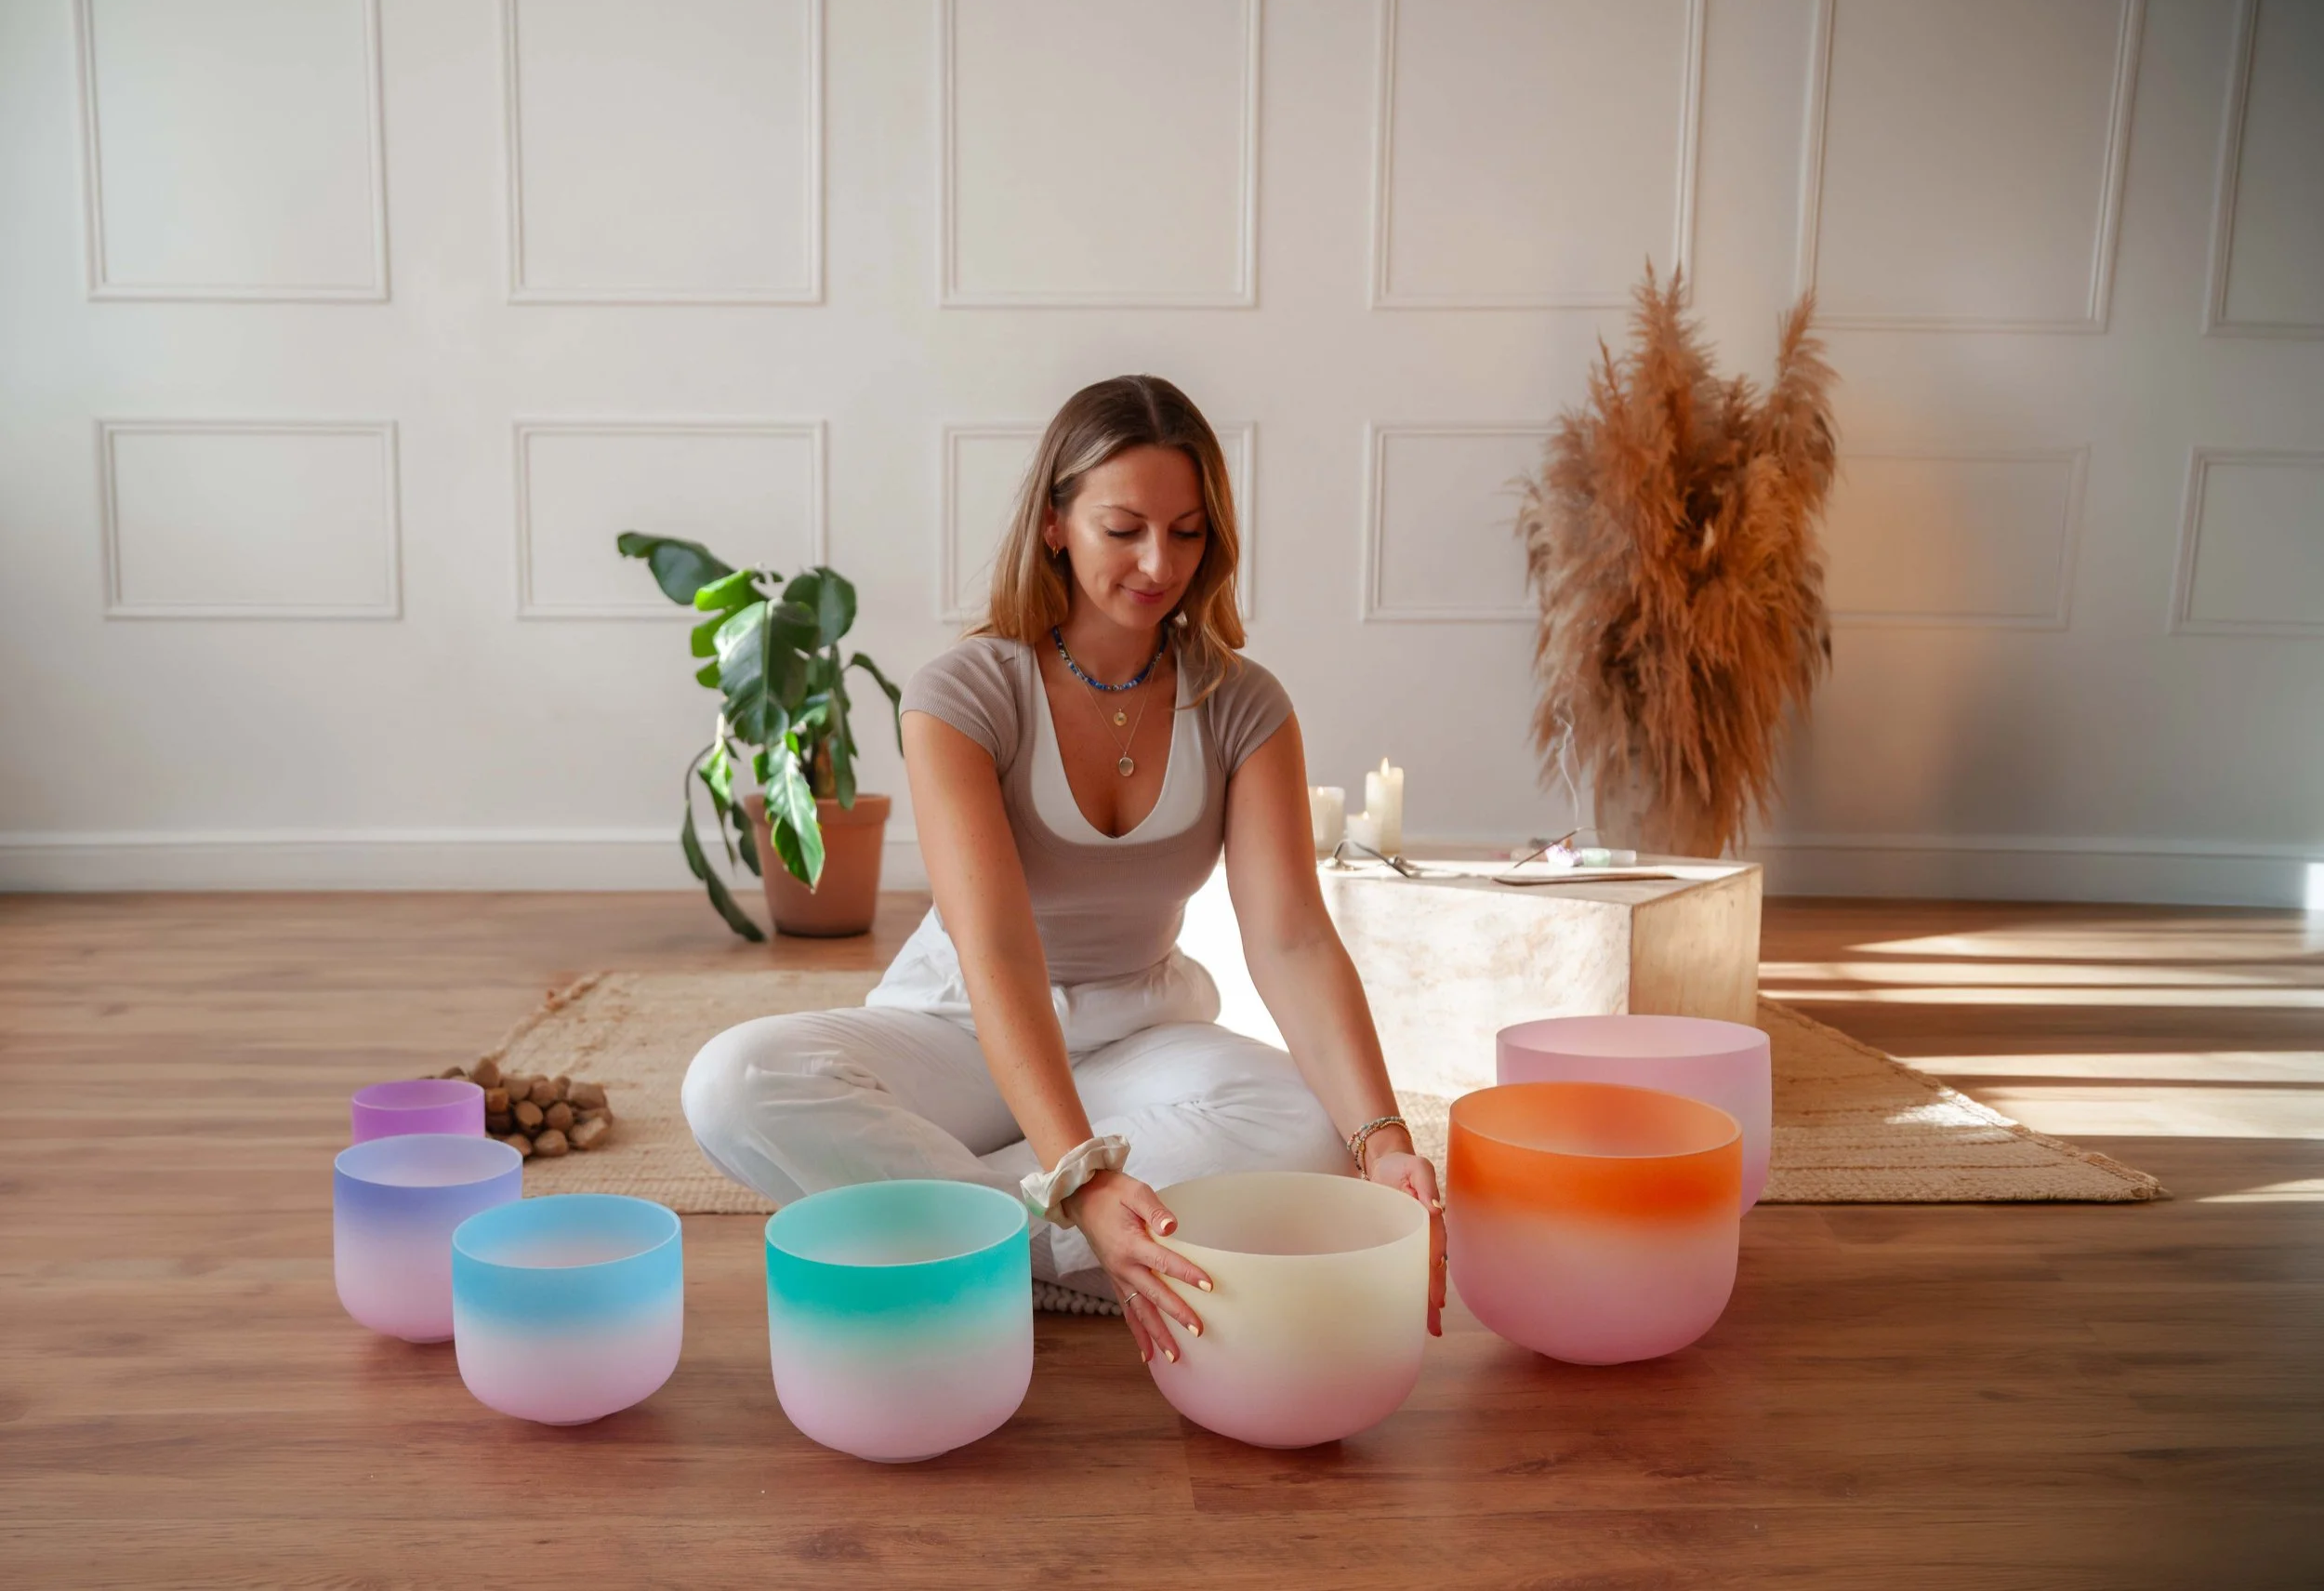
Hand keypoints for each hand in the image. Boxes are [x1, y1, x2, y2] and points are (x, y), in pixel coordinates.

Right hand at [1062, 1169, 1211, 1364]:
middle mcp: (1123, 1266)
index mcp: (1131, 1243)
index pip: (1164, 1262)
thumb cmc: (1113, 1192)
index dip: (1187, 1273)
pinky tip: (1147, 1354)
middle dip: (1176, 1314)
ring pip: (1139, 1311)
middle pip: (1153, 1295)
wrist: (1082, 1198)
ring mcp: (1117, 1276)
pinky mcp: (1115, 1280)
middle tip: (1198, 1330)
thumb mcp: (1135, 1191)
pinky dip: (1137, 1332)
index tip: (1209, 1286)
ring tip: (1173, 1357)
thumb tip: (1172, 1227)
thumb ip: (1154, 1210)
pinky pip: (1127, 1310)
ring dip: (1156, 1334)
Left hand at [1365, 1149, 1445, 1335]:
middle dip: (1433, 1297)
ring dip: (1424, 1300)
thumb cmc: (1402, 1165)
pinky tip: (1407, 1309)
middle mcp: (1425, 1234)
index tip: (1435, 1296)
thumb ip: (1425, 1184)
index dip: (1434, 1273)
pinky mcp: (1397, 1242)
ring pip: (1420, 1274)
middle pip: (1431, 1270)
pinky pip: (1403, 1267)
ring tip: (1427, 1328)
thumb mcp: (1416, 1166)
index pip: (1435, 1249)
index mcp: (1429, 1219)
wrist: (1386, 1162)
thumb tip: (1434, 1208)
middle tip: (1433, 1324)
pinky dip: (1408, 1288)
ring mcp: (1412, 1241)